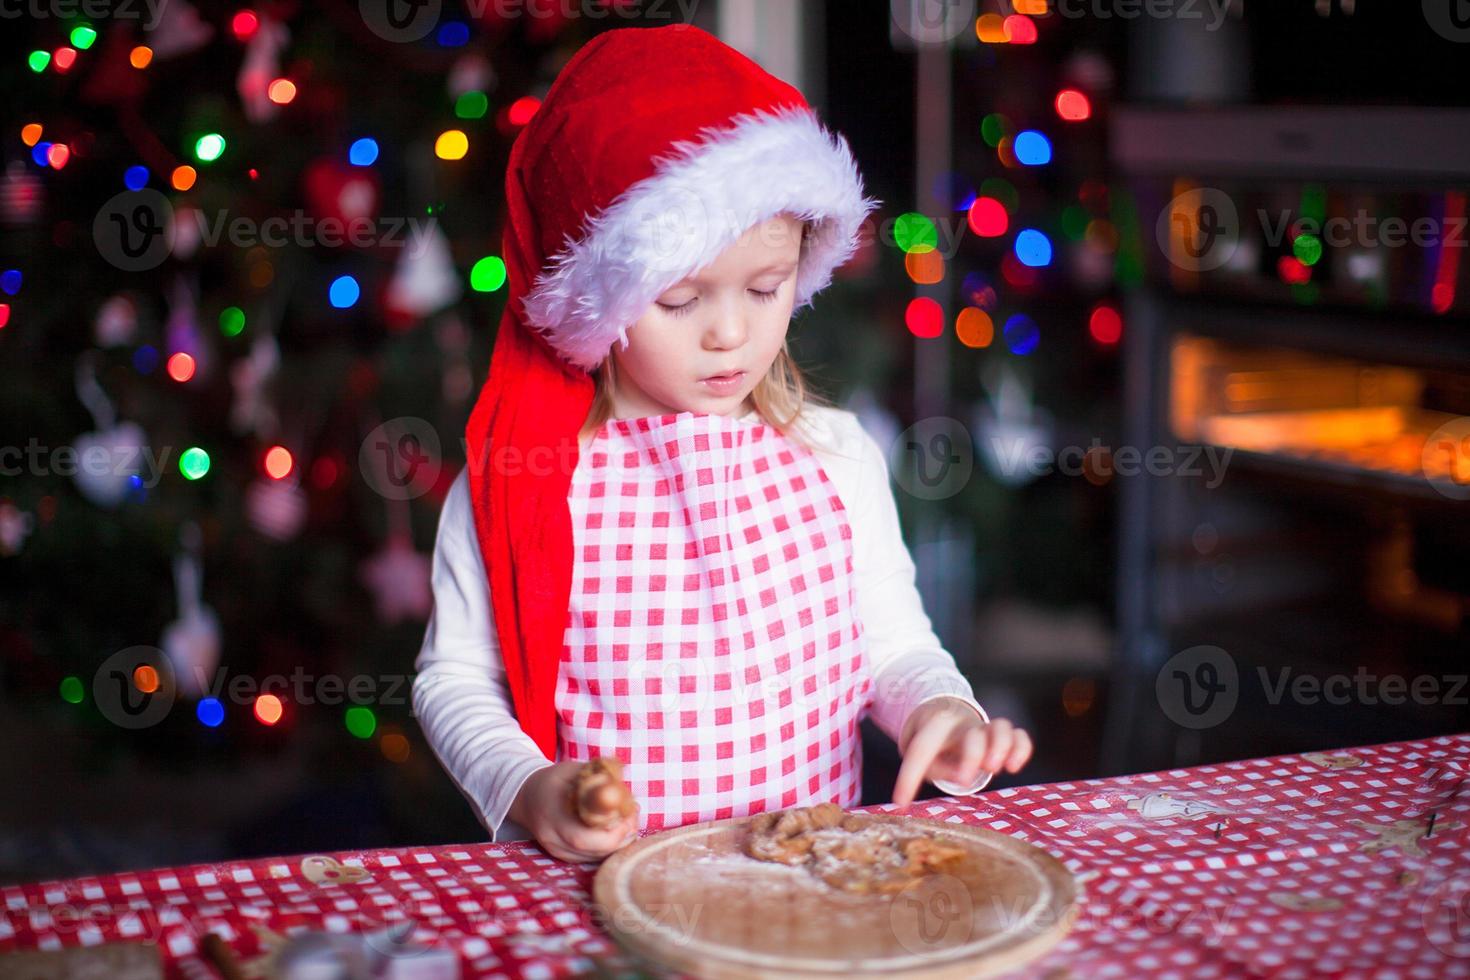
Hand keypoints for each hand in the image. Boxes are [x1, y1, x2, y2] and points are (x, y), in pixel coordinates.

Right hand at [509, 761, 640, 862]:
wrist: (527, 796)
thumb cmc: (555, 780)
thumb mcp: (574, 771)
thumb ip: (597, 779)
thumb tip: (621, 790)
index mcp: (553, 812)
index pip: (585, 836)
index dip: (614, 830)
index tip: (630, 812)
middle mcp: (552, 836)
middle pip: (593, 850)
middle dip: (621, 837)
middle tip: (632, 819)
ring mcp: (556, 849)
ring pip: (595, 857)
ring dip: (618, 843)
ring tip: (626, 822)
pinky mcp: (561, 856)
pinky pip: (590, 858)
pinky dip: (606, 847)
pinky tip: (613, 831)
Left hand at [892, 699, 1031, 806]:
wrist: (947, 718)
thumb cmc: (936, 747)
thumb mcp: (926, 758)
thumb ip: (938, 767)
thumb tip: (959, 776)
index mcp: (935, 728)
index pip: (921, 749)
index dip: (909, 777)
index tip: (900, 802)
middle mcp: (963, 725)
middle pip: (972, 736)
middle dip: (972, 757)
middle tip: (967, 780)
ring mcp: (986, 728)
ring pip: (1001, 727)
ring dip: (1002, 747)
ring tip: (996, 769)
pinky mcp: (1004, 734)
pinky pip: (1019, 735)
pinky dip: (1021, 748)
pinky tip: (1014, 766)